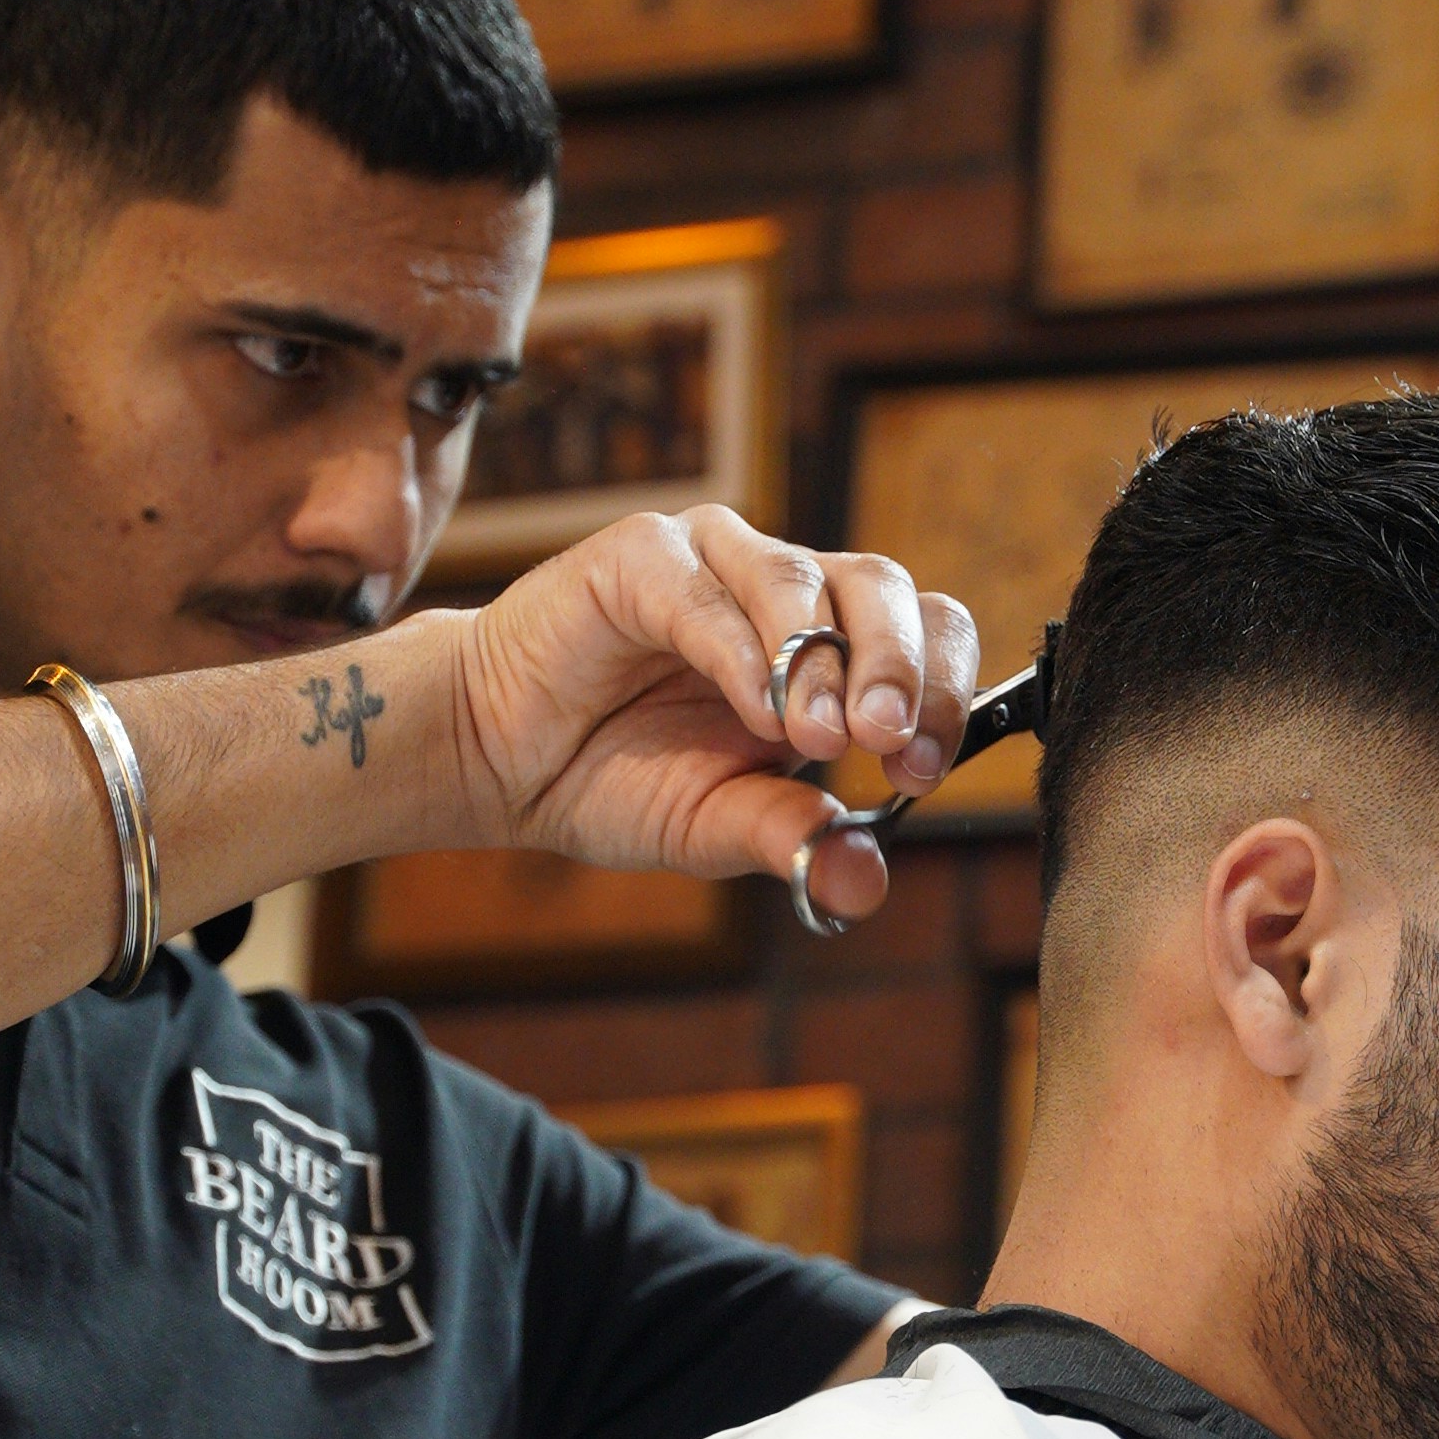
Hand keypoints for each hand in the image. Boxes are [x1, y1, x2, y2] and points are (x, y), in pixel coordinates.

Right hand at [449, 510, 977, 913]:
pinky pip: (709, 590)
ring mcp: (717, 560)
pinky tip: (758, 711)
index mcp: (828, 648)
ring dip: (827, 662)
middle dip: (903, 669)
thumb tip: (864, 884)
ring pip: (807, 577)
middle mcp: (785, 590)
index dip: (941, 692)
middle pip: (885, 589)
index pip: (923, 635)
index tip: (921, 768)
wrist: (497, 760)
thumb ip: (790, 840)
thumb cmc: (612, 778)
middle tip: (887, 743)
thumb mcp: (716, 825)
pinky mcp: (644, 554)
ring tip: (820, 739)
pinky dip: (743, 652)